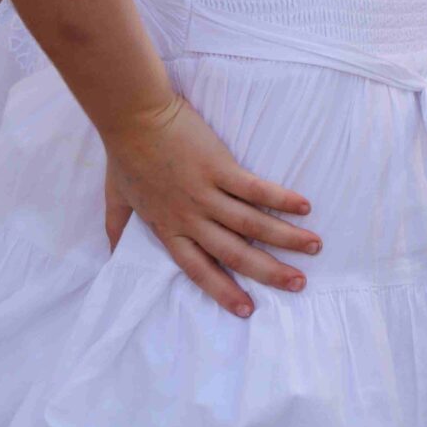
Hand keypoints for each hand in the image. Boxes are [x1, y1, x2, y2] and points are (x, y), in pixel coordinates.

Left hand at [102, 94, 320, 317]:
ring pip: (251, 224)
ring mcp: (205, 192)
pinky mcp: (218, 167)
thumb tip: (111, 253)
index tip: (247, 310)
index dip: (222, 290)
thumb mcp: (116, 198)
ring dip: (286, 238)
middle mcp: (190, 216)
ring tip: (314, 246)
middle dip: (268, 272)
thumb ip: (117, 227)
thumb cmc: (124, 155)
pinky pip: (254, 189)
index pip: (197, 268)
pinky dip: (281, 199)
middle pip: (234, 253)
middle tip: (298, 285)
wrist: (132, 116)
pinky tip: (304, 208)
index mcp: (168, 227)